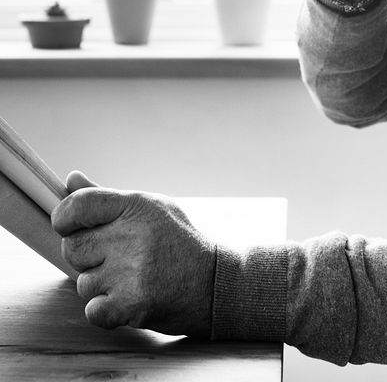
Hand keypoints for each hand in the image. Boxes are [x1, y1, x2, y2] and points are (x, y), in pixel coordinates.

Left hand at [51, 171, 215, 336]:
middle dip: (88, 258)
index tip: (72, 228)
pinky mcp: (132, 304)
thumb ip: (108, 199)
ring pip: (84, 283)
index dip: (64, 219)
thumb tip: (71, 179)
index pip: (77, 206)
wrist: (218, 283)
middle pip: (72, 248)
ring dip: (103, 287)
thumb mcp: (153, 210)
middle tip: (120, 260)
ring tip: (136, 281)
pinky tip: (133, 301)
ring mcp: (132, 271)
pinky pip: (93, 310)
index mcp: (137, 206)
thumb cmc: (180, 244)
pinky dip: (109, 311)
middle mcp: (132, 236)